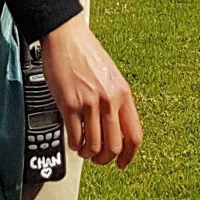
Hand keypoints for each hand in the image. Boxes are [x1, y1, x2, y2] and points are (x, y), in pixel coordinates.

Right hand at [39, 13, 141, 167]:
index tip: (123, 163)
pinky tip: (73, 140)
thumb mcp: (111, 76)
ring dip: (88, 153)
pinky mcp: (69, 103)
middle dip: (105, 158)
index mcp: (123, 93)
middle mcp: (109, 99)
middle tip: (98, 157)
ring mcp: (89, 102)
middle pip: (114, 146)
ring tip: (83, 148)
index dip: (129, 155)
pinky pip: (75, 137)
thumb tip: (115, 128)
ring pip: (94, 146)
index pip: (134, 135)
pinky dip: (74, 144)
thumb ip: (115, 100)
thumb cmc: (86, 52)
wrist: (66, 35)